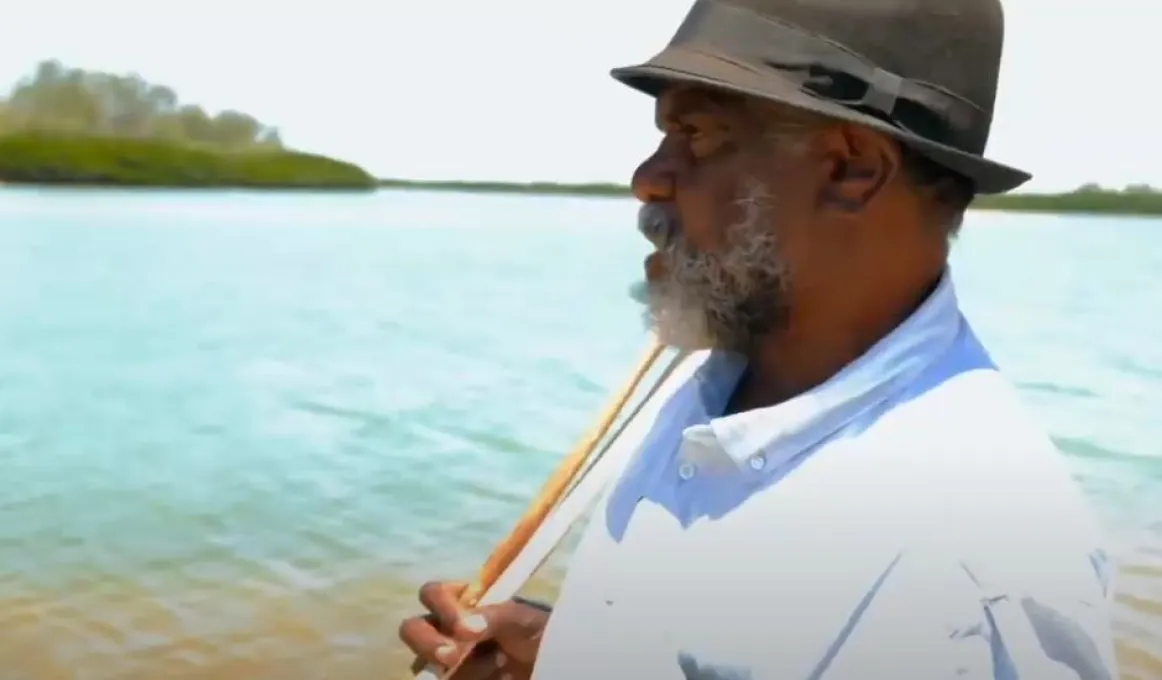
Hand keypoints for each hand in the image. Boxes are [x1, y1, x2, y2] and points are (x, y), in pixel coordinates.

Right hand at [398, 581, 549, 679]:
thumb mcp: (524, 617)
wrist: (545, 663)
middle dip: (427, 643)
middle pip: (412, 629)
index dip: (441, 606)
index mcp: (459, 602)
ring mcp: (444, 660)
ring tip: (499, 664)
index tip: (462, 626)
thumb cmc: (535, 631)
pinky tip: (496, 678)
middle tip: (451, 656)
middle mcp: (444, 629)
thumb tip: (464, 628)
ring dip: (462, 668)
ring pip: (424, 664)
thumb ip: (495, 616)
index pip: (432, 594)